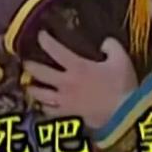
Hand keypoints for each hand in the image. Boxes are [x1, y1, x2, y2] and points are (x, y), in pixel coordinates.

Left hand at [23, 31, 137, 129]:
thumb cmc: (122, 86)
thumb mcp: (121, 58)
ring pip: (40, 95)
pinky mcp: (69, 116)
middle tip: (26, 61)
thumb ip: (111, 46)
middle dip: (30, 66)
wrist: (125, 117)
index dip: (45, 40)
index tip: (40, 34)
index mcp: (77, 66)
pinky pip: (50, 112)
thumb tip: (104, 43)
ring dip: (32, 88)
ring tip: (28, 84)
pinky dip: (44, 107)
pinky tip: (43, 105)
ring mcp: (65, 101)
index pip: (55, 50)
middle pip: (40, 73)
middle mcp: (66, 83)